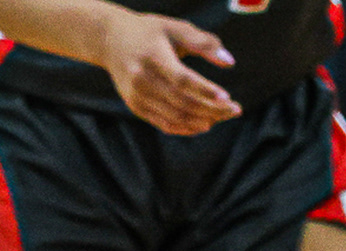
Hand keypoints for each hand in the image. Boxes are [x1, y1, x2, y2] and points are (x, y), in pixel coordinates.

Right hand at [97, 11, 241, 135]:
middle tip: (236, 110)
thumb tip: (229, 62)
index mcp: (152, 56)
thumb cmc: (150, 32)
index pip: (182, 80)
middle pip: (182, 102)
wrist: (109, 39)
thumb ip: (204, 43)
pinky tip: (205, 123)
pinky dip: (187, 128)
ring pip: (176, 116)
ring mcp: (137, 95)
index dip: (205, 91)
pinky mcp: (136, 106)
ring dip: (204, 120)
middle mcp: (141, 78)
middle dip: (212, 109)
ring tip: (223, 116)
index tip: (227, 98)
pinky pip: (165, 124)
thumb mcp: (175, 28)